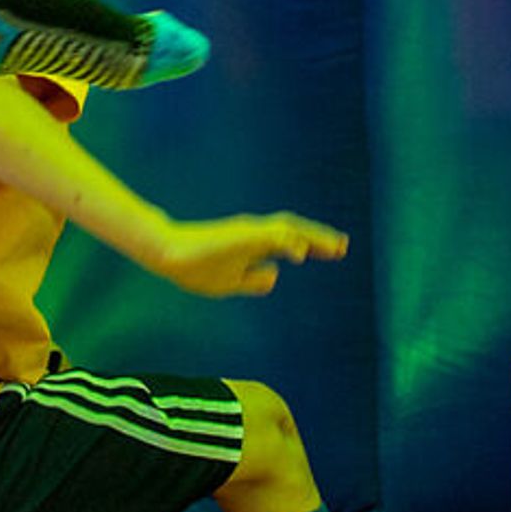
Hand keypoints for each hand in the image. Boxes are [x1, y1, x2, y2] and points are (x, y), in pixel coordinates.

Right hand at [147, 211, 348, 299]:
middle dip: (320, 239)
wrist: (167, 254)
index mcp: (254, 244)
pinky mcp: (239, 235)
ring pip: (287, 229)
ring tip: (335, 247)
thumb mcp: (230, 281)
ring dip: (311, 237)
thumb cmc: (195, 267)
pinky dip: (286, 241)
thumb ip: (253, 279)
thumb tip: (274, 276)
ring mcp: (248, 232)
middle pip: (295, 231)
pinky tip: (300, 251)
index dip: (314, 245)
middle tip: (343, 248)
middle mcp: (255, 233)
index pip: (291, 240)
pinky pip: (267, 236)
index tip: (336, 252)